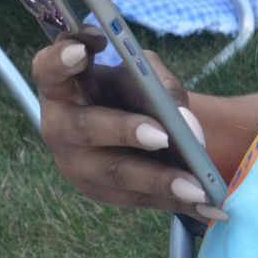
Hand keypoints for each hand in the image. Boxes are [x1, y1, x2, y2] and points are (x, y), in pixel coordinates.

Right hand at [31, 31, 224, 223]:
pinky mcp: (102, 194)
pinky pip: (142, 200)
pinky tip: (210, 206)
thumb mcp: (139, 73)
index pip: (47, 70)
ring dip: (159, 181)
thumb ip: (155, 82)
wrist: (133, 127)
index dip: (59, 60)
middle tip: (163, 135)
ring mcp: (78, 166)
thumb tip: (184, 123)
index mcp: (60, 87)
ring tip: (197, 187)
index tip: (82, 50)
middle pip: (85, 128)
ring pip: (117, 174)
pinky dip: (178, 203)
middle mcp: (60, 128)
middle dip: (125, 131)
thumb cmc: (130, 90)